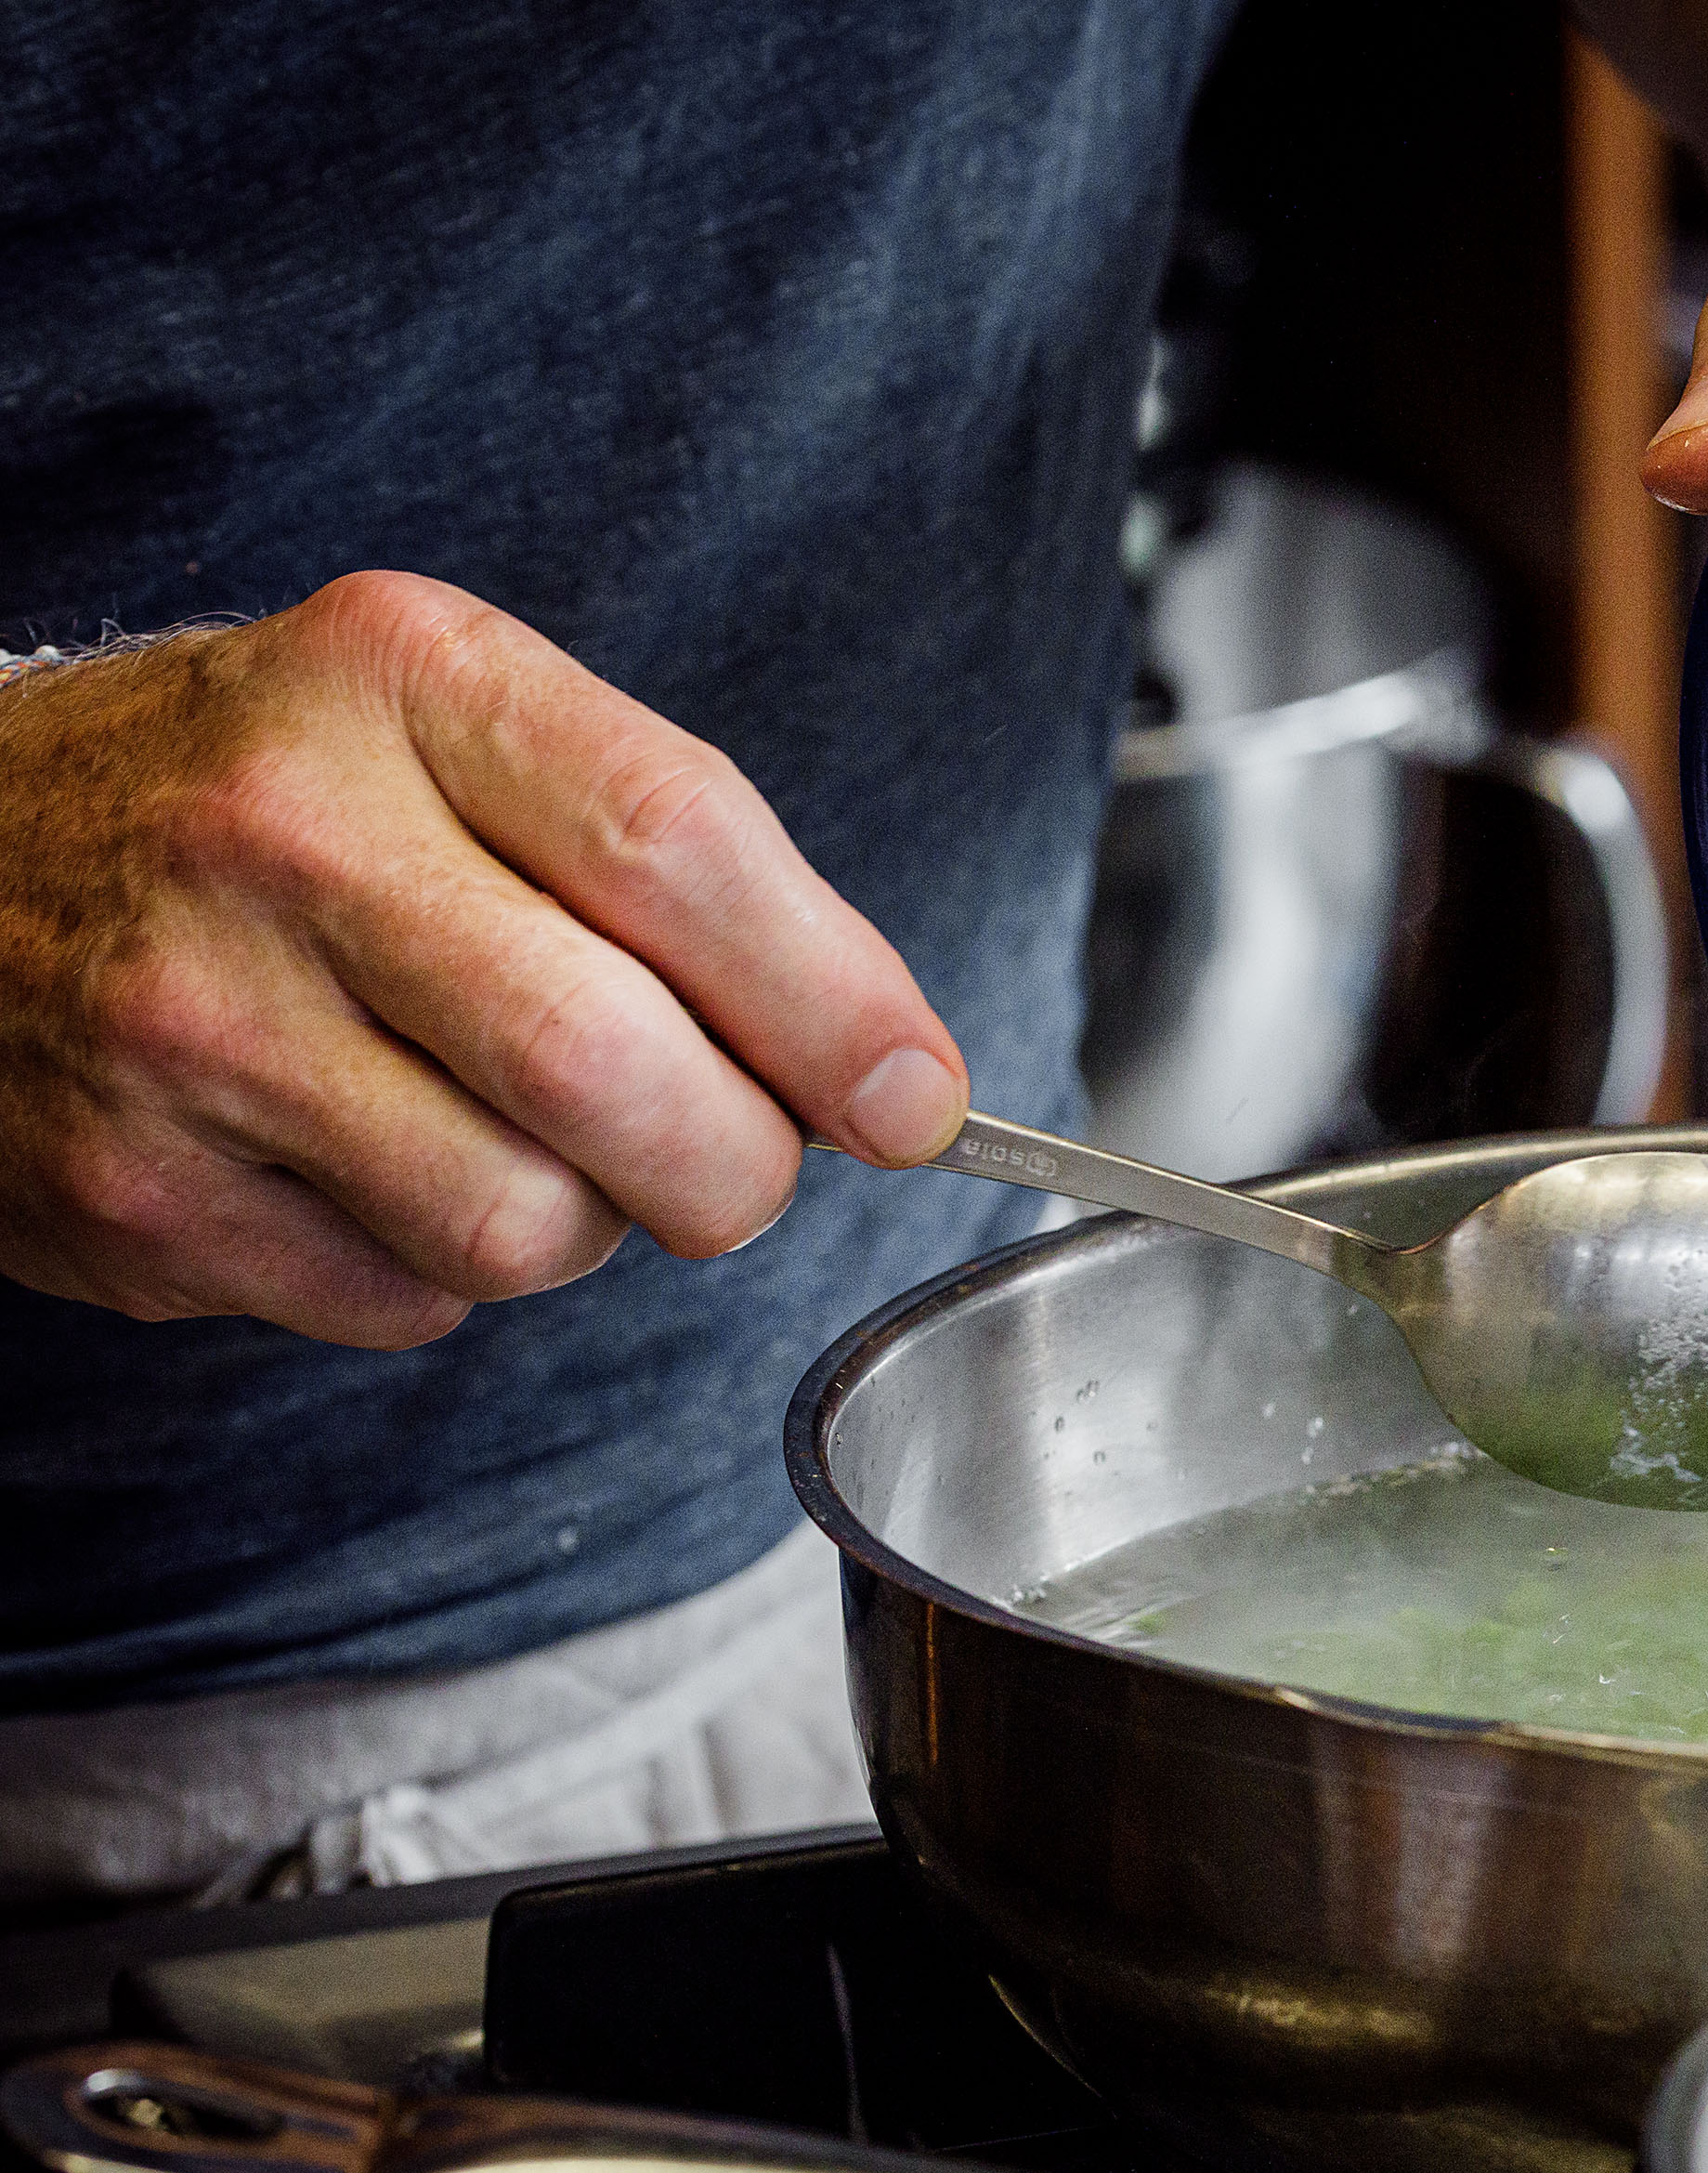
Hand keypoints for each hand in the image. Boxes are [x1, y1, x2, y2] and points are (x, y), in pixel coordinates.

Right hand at [0, 572, 970, 1347]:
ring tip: (516, 1133)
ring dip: (583, 1223)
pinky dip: (441, 1269)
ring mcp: (193, 1023)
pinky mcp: (140, 1194)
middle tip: (738, 1156)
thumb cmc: (270, 796)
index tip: (915, 1096)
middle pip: (619, 1072)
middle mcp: (285, 837)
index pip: (681, 850)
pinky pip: (409, 1303)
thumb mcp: (459, 730)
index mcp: (403, 681)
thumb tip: (889, 1071)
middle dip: (737, 1162)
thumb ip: (682, 865)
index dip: (837, 1005)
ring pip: (525, 1226)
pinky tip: (374, 1163)